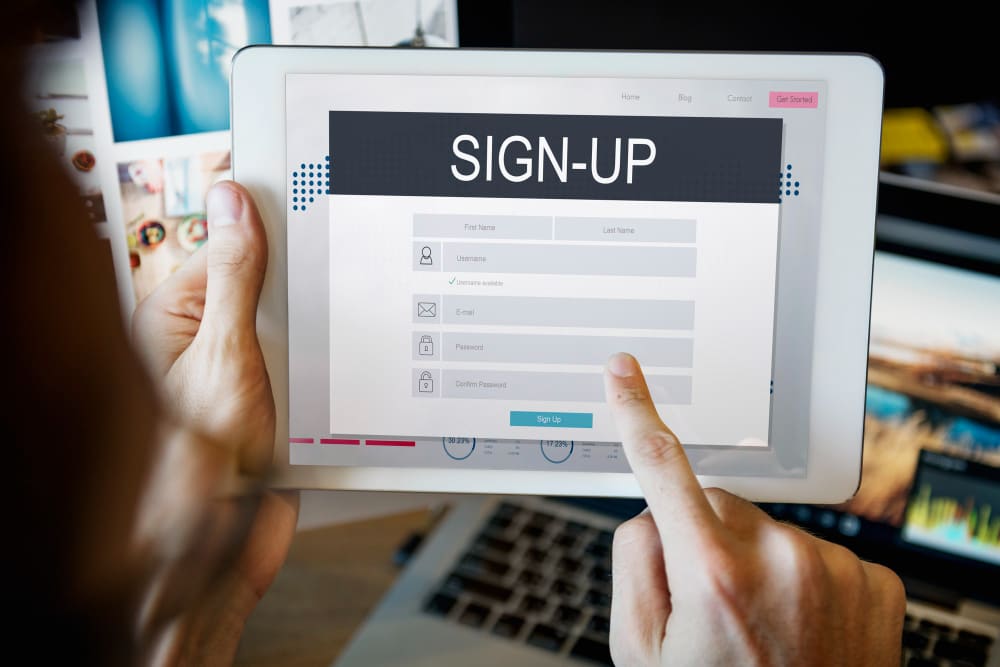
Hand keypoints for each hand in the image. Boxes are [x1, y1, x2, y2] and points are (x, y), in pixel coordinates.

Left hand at [132, 182, 297, 663]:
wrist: (218, 557)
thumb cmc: (192, 469)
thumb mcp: (223, 355)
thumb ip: (235, 278)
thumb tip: (233, 203)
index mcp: (176, 316)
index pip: (228, 244)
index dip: (268, 221)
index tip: (307, 190)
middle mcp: (209, 340)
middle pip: (269, 283)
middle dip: (302, 288)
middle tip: (328, 285)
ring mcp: (246, 372)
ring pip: (299, 326)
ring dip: (319, 336)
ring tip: (325, 349)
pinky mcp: (278, 403)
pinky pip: (314, 367)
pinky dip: (331, 370)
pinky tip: (337, 377)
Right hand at [603, 353, 904, 665]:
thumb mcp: (640, 650)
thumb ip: (633, 562)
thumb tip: (652, 514)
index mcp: (711, 573)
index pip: (660, 465)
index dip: (635, 411)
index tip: (625, 371)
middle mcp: (778, 559)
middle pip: (715, 503)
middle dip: (702, 537)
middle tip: (709, 605)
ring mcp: (833, 567)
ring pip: (767, 528)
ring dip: (754, 560)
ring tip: (760, 627)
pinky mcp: (873, 579)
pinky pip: (814, 549)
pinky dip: (801, 576)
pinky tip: (799, 626)